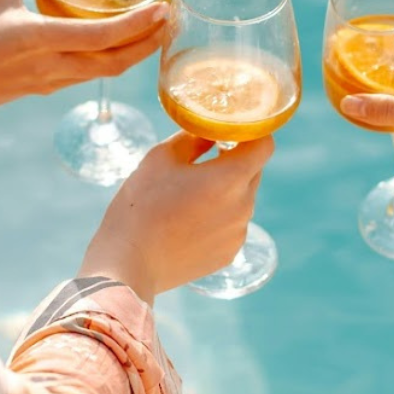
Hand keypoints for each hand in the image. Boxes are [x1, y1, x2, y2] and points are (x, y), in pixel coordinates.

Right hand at [0, 0, 169, 144]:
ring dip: (137, 53)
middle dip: (150, 43)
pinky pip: (93, 74)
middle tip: (171, 18)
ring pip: (109, 72)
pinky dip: (116, 59)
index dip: (137, 26)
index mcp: (40, 40)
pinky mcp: (51, 88)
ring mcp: (55, 82)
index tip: (163, 8)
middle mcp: (54, 66)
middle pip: (117, 62)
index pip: (102, 37)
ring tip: (158, 29)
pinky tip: (125, 43)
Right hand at [79, 131, 275, 302]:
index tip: (232, 130)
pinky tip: (187, 222)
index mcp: (230, 178)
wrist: (129, 263)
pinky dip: (217, 217)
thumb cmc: (142, 206)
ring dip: (224, 191)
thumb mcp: (160, 158)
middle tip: (204, 158)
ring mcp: (238, 233)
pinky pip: (231, 224)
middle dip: (234, 160)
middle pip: (252, 171)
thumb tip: (208, 131)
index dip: (252, 132)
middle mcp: (243, 207)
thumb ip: (192, 138)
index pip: (264, 145)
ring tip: (187, 196)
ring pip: (240, 199)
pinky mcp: (228, 254)